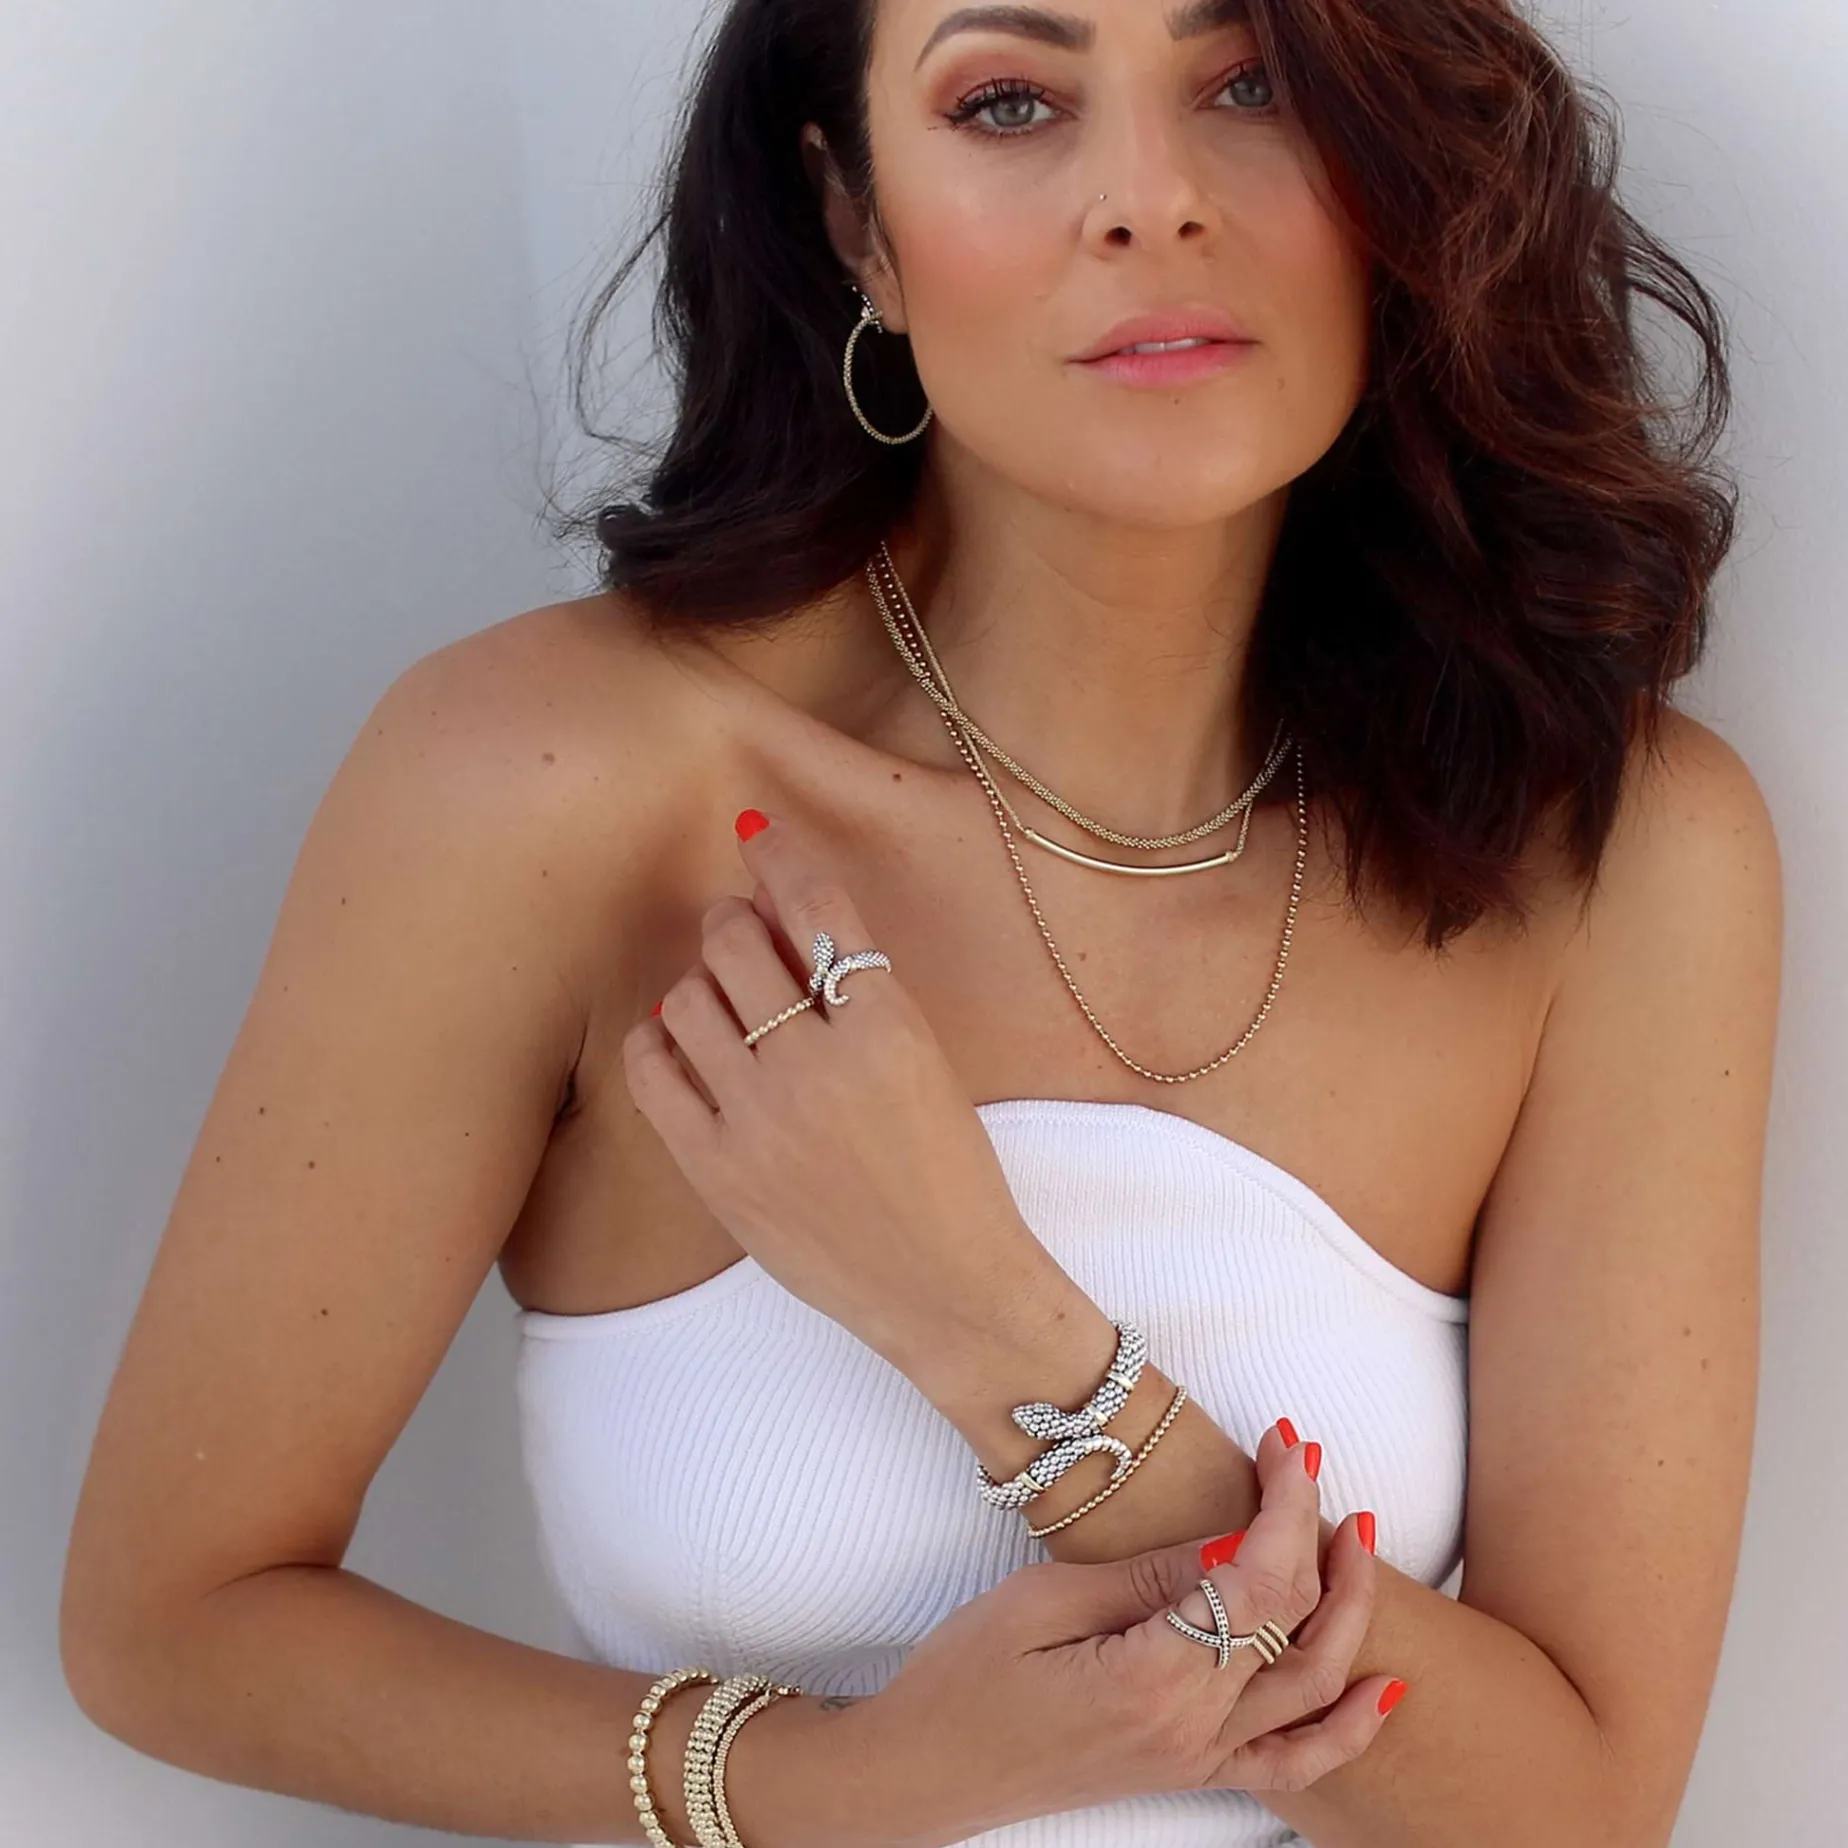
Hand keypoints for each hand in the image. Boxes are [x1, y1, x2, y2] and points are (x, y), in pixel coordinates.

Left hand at [621, 805, 1080, 1370]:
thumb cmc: (951, 1178)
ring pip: (689, 998)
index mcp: (890, 1030)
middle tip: (737, 929)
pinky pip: (654, 1072)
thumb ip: (863, 997)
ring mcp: (760, 1119)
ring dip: (699, 979)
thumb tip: (787, 921)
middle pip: (736, 943)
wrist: (946, 1290)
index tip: (757, 829)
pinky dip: (657, 1040)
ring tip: (719, 996)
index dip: (781, 857)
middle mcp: (819, 1065)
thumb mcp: (928, 1065)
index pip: (820, 910)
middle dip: (732, 921)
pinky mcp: (716, 1170)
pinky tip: (675, 1041)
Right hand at [824, 1426, 1400, 1847]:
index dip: (1285, 1504)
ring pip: (1312, 1686)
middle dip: (1316, 1531)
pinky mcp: (1190, 1771)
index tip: (1285, 1442)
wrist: (926, 1770)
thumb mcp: (1042, 1600)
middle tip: (1306, 1457)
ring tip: (1356, 1535)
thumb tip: (1234, 1541)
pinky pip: (1295, 1762)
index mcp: (1154, 1680)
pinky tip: (1381, 1687)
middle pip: (1295, 1622)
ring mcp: (1197, 1760)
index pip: (1258, 1579)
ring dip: (1348, 1608)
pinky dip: (1348, 1727)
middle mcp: (1193, 1731)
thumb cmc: (964, 1678)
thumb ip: (1149, 1576)